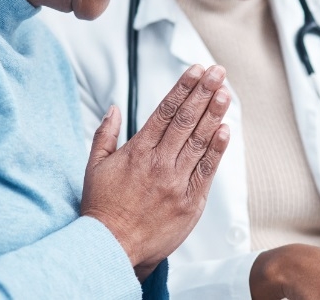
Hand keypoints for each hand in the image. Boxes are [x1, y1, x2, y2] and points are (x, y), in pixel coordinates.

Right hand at [81, 64, 230, 279]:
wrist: (111, 249)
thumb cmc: (102, 208)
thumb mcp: (94, 167)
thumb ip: (105, 134)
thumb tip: (114, 108)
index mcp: (138, 151)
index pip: (165, 111)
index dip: (183, 88)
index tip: (196, 71)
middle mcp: (159, 163)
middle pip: (186, 120)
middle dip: (203, 93)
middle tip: (217, 72)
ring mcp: (176, 182)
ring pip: (199, 142)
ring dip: (214, 114)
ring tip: (225, 92)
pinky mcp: (190, 203)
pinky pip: (206, 171)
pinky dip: (217, 150)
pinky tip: (225, 130)